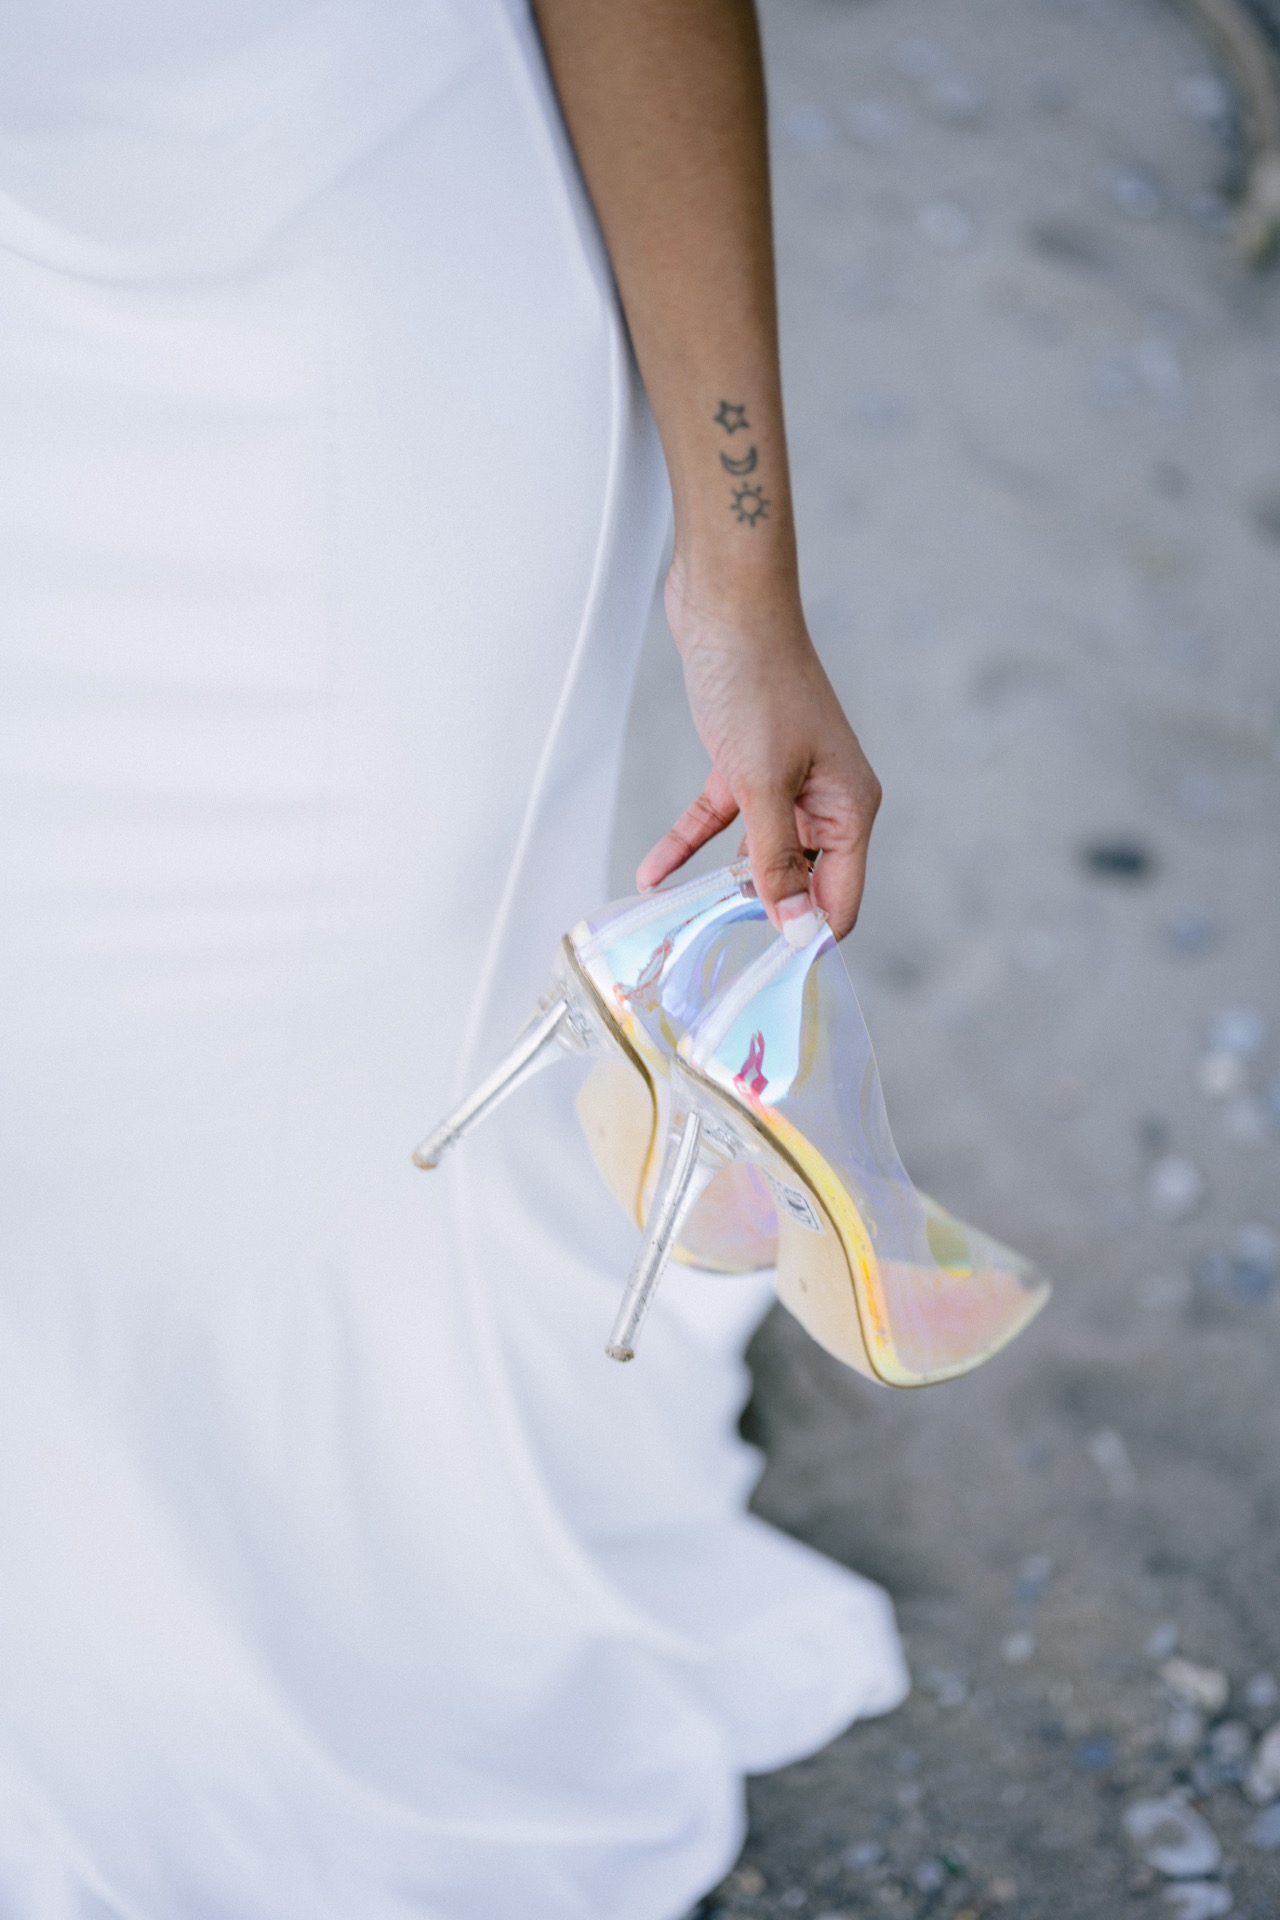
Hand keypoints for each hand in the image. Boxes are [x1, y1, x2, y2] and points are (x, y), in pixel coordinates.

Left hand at [636, 559, 881, 940]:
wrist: (726, 602)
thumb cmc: (759, 680)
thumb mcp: (763, 781)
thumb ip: (775, 859)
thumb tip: (795, 928)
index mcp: (850, 808)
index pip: (840, 898)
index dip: (808, 937)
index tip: (768, 978)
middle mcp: (824, 801)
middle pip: (799, 883)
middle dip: (762, 918)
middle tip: (716, 963)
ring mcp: (784, 784)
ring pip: (755, 857)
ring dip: (720, 886)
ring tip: (683, 928)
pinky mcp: (742, 766)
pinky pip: (716, 822)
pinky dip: (687, 844)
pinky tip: (652, 873)